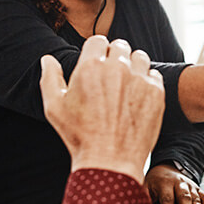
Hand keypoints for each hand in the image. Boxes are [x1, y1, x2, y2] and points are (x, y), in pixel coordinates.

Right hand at [39, 36, 163, 183]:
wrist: (110, 161)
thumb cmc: (80, 136)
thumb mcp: (55, 108)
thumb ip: (50, 78)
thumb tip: (47, 59)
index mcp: (91, 67)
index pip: (98, 41)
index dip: (96, 51)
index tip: (97, 63)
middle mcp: (117, 68)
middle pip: (120, 46)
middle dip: (115, 56)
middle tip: (111, 75)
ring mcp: (138, 79)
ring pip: (139, 57)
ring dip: (133, 65)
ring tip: (126, 83)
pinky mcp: (156, 92)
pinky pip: (154, 75)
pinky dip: (147, 81)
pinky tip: (138, 95)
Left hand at [144, 164, 203, 203]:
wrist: (166, 167)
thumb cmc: (155, 180)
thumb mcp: (145, 186)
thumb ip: (143, 197)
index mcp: (165, 183)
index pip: (167, 199)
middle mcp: (179, 183)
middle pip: (184, 198)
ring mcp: (189, 185)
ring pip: (196, 198)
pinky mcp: (197, 188)